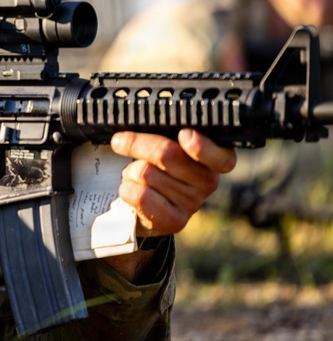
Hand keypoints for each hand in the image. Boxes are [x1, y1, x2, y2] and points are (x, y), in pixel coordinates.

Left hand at [110, 129, 236, 236]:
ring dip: (131, 170)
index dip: (202, 147)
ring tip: (136, 174)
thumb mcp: (162, 144)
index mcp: (212, 158)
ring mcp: (193, 203)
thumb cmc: (156, 165)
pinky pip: (140, 195)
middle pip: (167, 153)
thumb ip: (162, 132)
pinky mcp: (175, 220)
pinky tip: (132, 190)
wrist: (146, 205)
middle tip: (120, 142)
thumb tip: (140, 119)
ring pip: (146, 172)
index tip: (184, 134)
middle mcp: (209, 181)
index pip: (220, 156)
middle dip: (136, 144)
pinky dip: (127, 188)